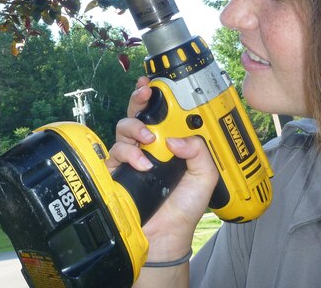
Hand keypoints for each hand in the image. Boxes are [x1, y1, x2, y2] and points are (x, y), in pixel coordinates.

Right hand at [107, 76, 218, 260]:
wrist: (165, 236)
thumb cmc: (184, 208)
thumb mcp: (204, 176)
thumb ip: (199, 152)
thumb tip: (177, 138)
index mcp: (172, 143)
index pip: (164, 113)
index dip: (159, 96)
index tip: (158, 83)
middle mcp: (151, 146)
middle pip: (140, 112)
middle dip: (140, 98)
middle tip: (145, 93)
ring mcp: (132, 156)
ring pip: (125, 127)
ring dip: (137, 128)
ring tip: (149, 140)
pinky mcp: (117, 169)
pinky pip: (116, 150)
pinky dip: (129, 153)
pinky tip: (142, 164)